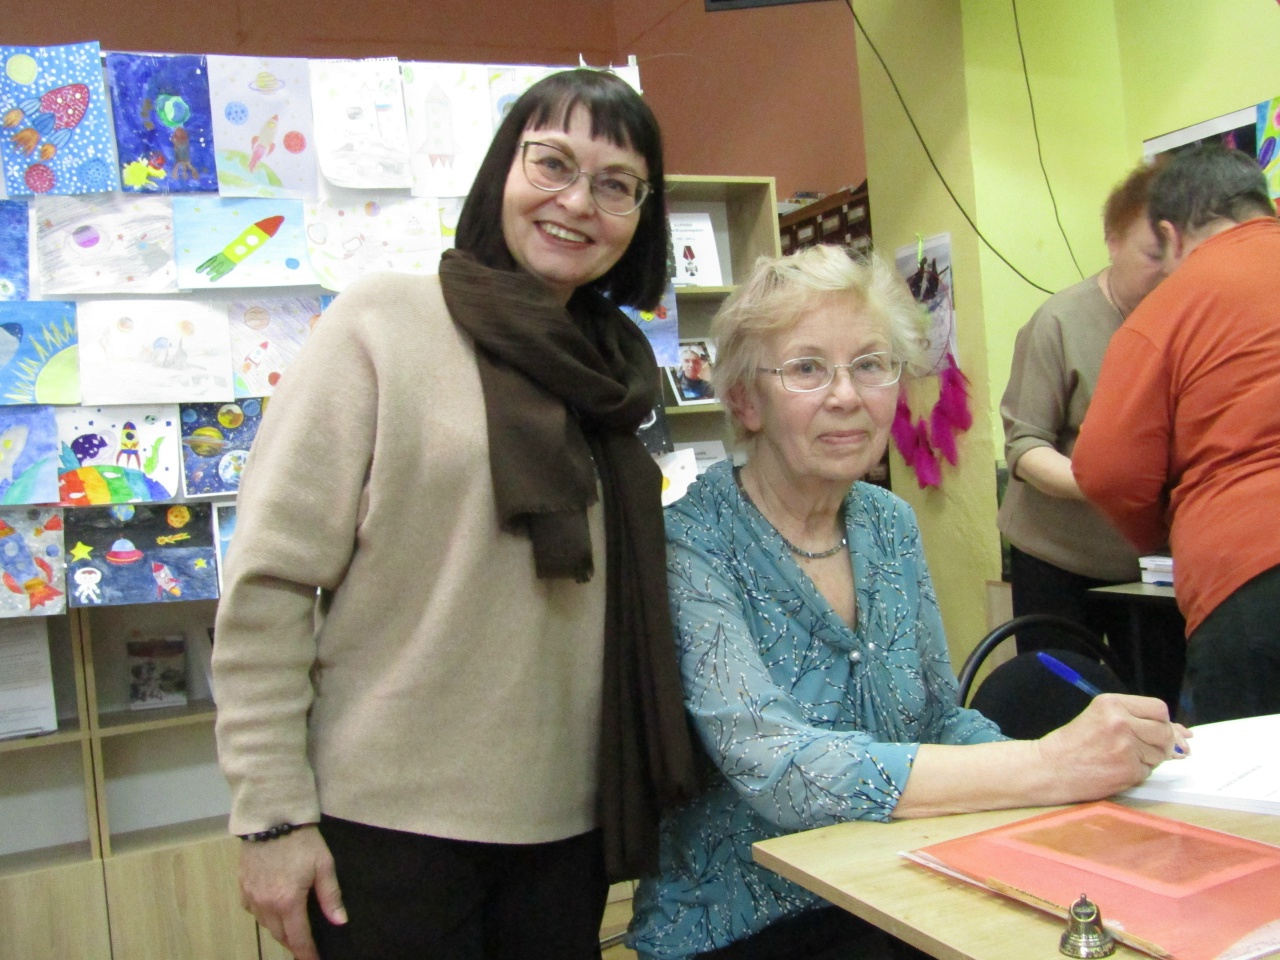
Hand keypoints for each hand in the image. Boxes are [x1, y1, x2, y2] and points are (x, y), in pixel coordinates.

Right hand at [238, 826, 346, 959]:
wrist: (271, 818)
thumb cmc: (302, 841)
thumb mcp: (324, 865)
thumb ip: (331, 896)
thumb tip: (340, 921)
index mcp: (288, 901)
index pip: (298, 938)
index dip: (307, 953)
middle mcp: (266, 904)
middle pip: (280, 935)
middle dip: (294, 943)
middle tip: (306, 946)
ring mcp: (251, 897)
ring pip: (266, 925)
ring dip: (280, 930)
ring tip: (293, 929)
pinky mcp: (242, 887)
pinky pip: (254, 911)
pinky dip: (265, 916)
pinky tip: (274, 909)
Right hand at [1035, 694, 1191, 802]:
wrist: (1049, 768)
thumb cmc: (1073, 743)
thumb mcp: (1100, 717)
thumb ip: (1138, 720)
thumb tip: (1184, 734)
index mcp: (1112, 703)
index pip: (1159, 709)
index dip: (1161, 722)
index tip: (1155, 730)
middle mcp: (1121, 722)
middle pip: (1164, 732)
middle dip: (1160, 742)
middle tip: (1140, 747)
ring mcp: (1126, 747)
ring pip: (1160, 754)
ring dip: (1149, 759)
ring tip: (1121, 757)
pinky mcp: (1128, 770)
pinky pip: (1149, 771)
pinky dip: (1137, 772)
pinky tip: (1117, 769)